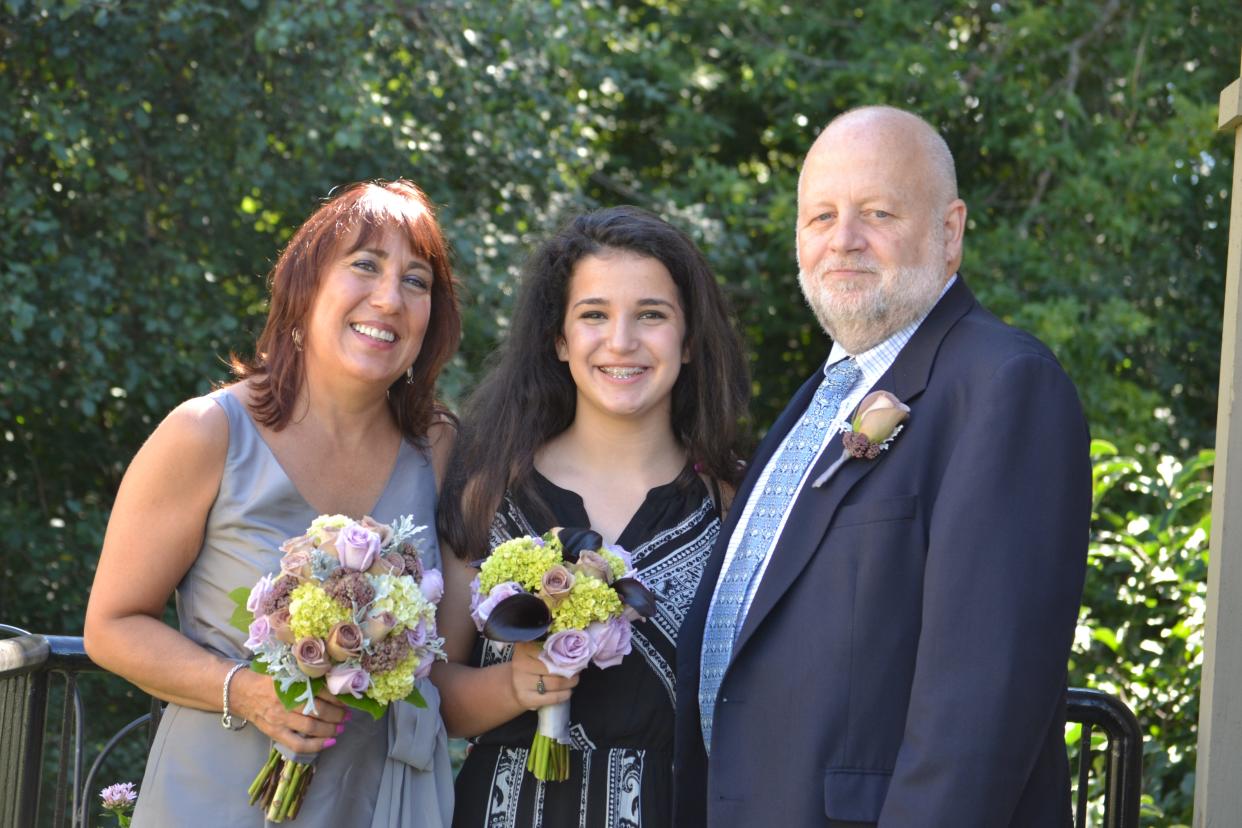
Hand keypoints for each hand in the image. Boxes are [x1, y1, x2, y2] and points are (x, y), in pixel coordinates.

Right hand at [232, 668, 349, 753]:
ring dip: (330, 728)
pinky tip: (330, 742)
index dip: (335, 697)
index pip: (318, 691)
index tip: (346, 699)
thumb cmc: (268, 680)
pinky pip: (298, 744)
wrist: (242, 693)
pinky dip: (316, 745)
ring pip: (310, 727)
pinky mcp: (275, 733)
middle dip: (337, 714)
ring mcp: (279, 719)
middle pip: (317, 710)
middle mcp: (284, 702)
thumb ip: (305, 677)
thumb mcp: (286, 673)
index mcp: (289, 683)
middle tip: (347, 715)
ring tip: (341, 727)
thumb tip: (331, 682)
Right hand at [509, 640, 576, 709]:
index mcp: (524, 648)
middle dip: (570, 670)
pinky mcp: (525, 698)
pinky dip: (564, 694)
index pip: (550, 651)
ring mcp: (521, 683)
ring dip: (570, 682)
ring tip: (574, 680)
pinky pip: (552, 697)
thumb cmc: (530, 667)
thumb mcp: (534, 653)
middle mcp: (520, 664)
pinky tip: (567, 692)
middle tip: (577, 670)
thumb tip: (575, 653)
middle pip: (554, 667)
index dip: (565, 655)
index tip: (573, 657)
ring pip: (556, 683)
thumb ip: (550, 650)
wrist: (513, 687)